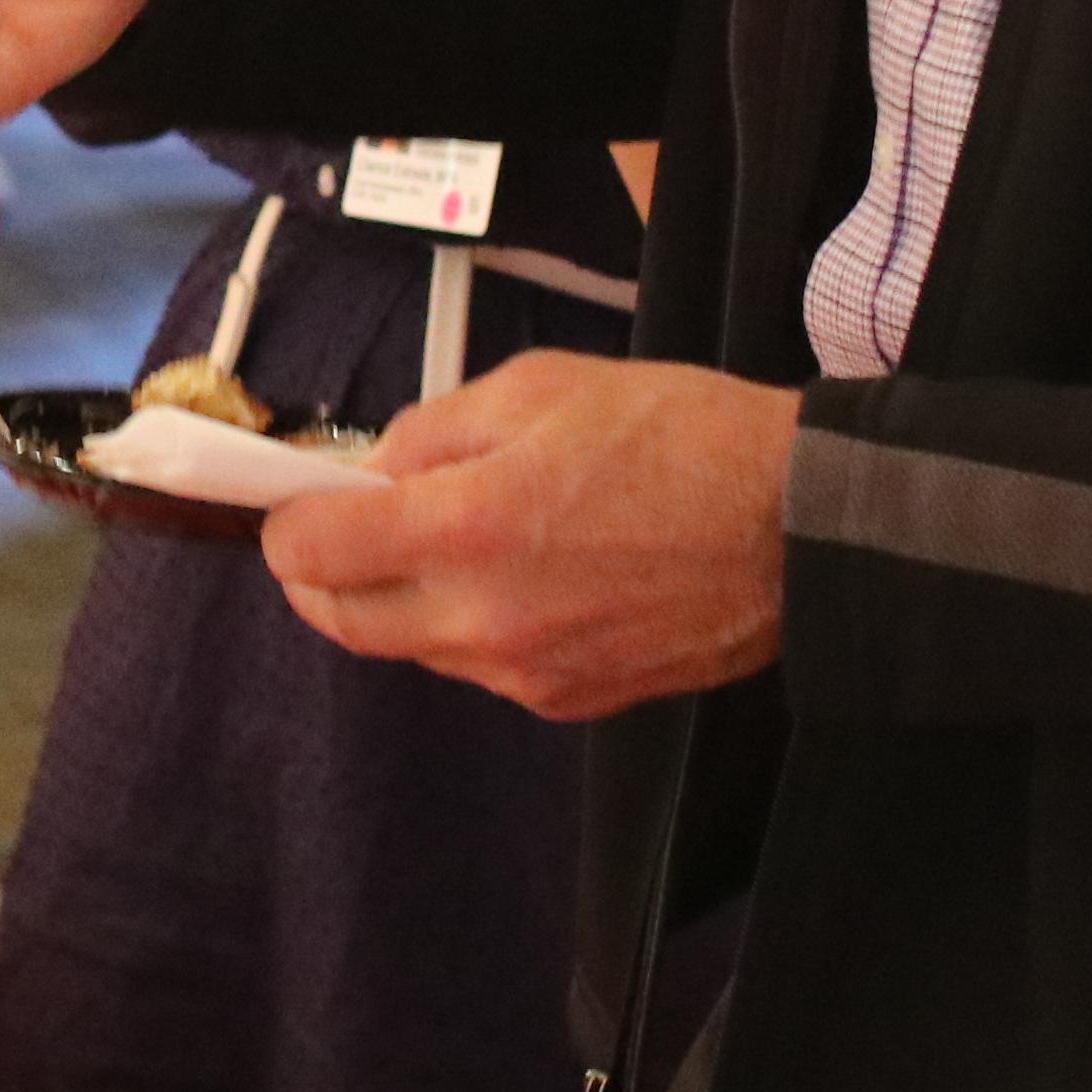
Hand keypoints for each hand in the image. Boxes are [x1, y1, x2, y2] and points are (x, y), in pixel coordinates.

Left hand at [263, 351, 794, 719]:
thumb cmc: (683, 438)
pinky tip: (526, 577)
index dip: (290, 522)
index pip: (309, 556)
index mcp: (467, 529)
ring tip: (459, 541)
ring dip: (406, 600)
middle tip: (346, 529)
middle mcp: (483, 619)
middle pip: (343, 622)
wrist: (801, 528)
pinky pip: (485, 668)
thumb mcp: (542, 388)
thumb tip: (376, 471)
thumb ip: (436, 431)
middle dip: (324, 576)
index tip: (303, 498)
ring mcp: (527, 674)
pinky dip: (476, 626)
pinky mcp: (571, 702)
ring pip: (415, 648)